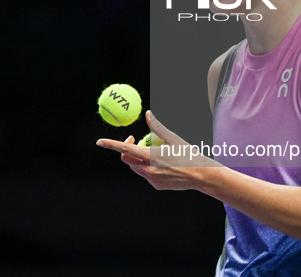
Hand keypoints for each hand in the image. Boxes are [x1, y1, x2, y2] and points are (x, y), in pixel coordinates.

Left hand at [96, 111, 220, 190]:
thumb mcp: (172, 138)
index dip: (111, 144)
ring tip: (154, 151)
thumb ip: (157, 127)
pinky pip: (145, 174)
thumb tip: (148, 114)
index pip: (125, 149)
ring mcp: (151, 179)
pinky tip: (162, 164)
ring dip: (137, 158)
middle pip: (127, 159)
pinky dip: (147, 167)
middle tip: (136, 138)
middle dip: (127, 149)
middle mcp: (148, 170)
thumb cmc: (188, 154)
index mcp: (151, 156)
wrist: (200, 175)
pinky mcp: (155, 185)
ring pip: (135, 167)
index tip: (100, 141)